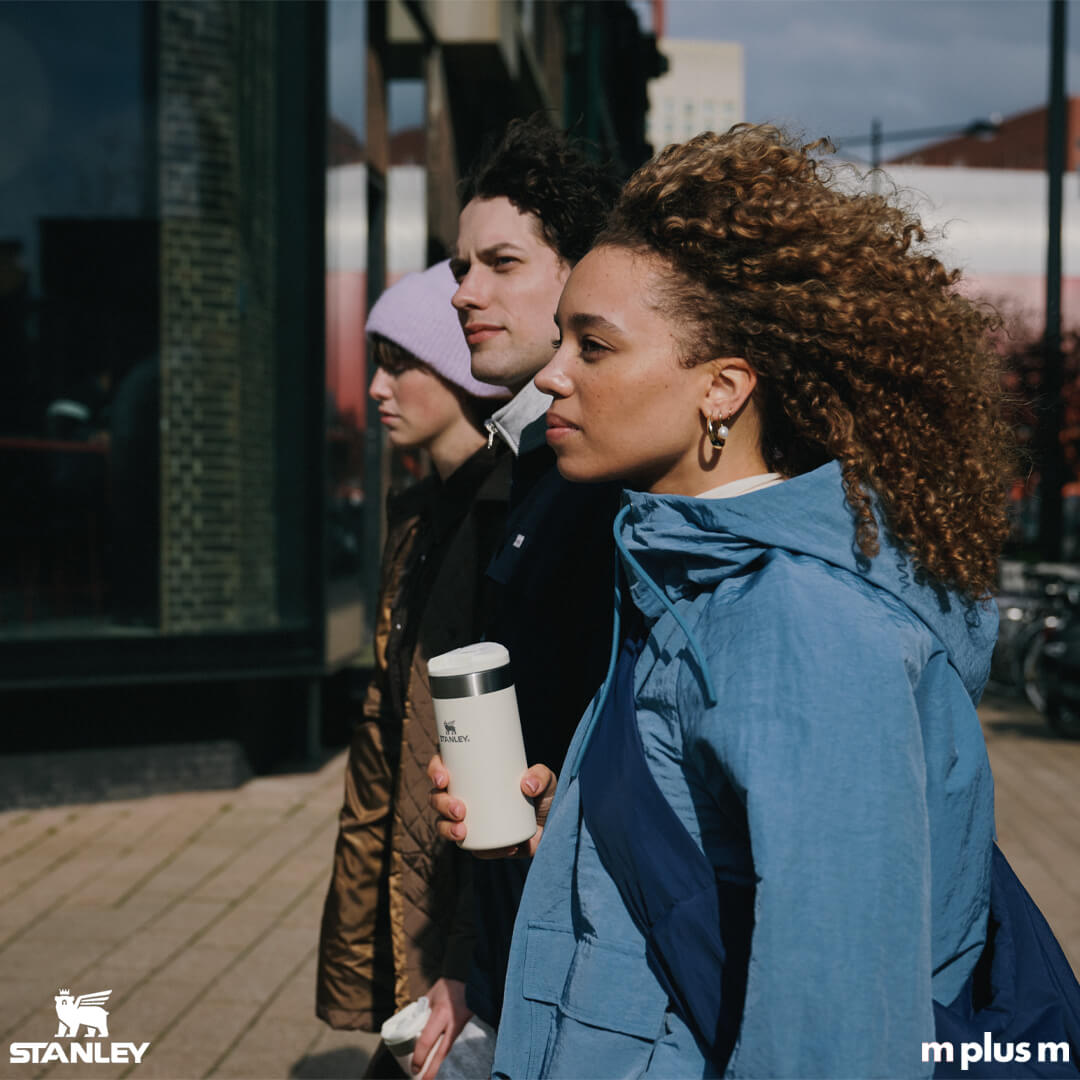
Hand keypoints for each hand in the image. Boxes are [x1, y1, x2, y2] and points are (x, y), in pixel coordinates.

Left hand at [411, 977, 470, 1077]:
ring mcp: (457, 1028)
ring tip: (427, 1078)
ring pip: (445, 1051)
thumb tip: (409, 1022)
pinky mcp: (459, 1029)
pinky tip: (435, 1063)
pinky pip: (448, 1045)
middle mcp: (450, 1024)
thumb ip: (421, 1009)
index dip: (420, 1056)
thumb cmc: (447, 986)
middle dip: (430, 1069)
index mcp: (440, 1014)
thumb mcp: (431, 995)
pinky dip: (440, 1056)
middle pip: (440, 1053)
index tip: (414, 1066)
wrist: (469, 981)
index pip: (427, 1040)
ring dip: (436, 1066)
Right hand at [427, 754, 556, 858]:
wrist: (557, 825)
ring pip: (445, 825)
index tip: (442, 778)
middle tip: (459, 809)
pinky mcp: (484, 844)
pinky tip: (502, 848)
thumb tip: (527, 785)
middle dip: (441, 804)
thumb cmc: (545, 795)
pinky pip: (474, 850)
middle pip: (438, 798)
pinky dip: (484, 851)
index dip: (435, 771)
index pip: (444, 768)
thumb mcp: (546, 779)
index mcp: (473, 775)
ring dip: (447, 829)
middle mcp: (466, 798)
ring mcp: (472, 822)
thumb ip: (540, 776)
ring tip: (462, 830)